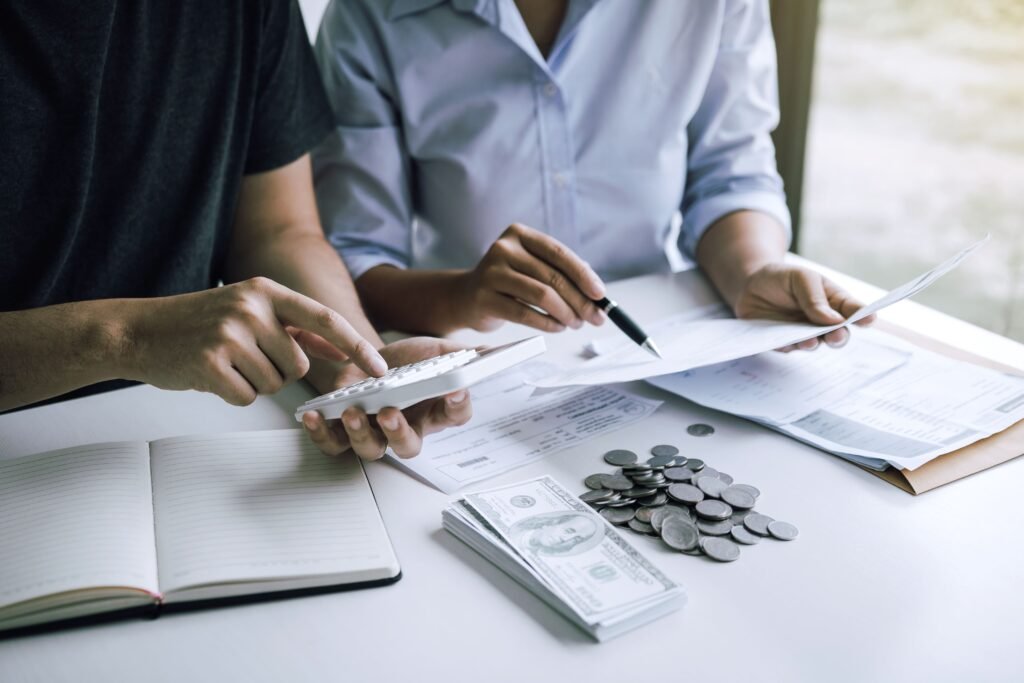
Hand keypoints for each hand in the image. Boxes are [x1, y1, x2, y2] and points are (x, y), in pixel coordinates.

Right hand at [122, 277, 387, 404]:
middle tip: (242, 357)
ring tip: (223, 362)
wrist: (136, 331)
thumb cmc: (196, 324)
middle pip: (297, 363)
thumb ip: (294, 328)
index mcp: (265, 291)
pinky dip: (231, 393)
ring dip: (252, 381)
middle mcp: (251, 307)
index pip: (324, 318)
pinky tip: (210, 374)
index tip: (380, 366)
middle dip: (277, 370)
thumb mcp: (248, 311)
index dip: (356, 345)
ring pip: (273, 383)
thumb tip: (342, 350)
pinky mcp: (211, 362)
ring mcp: (230, 334)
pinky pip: (246, 396)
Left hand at [301, 337, 473, 459]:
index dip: (457, 405)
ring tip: (352, 414)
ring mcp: (374, 431)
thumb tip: (490, 350)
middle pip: (408, 446)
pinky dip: (322, 433)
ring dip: (361, 434)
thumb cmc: (407, 362)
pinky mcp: (343, 427)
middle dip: (399, 432)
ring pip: (371, 448)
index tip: (456, 389)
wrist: (369, 357)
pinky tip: (314, 416)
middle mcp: (406, 427)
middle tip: (390, 413)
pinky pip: (333, 443)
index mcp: (434, 410)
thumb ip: (461, 354)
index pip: (455, 414)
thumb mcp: (436, 351)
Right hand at [455, 223, 606, 332]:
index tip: (601, 294)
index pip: (558, 253)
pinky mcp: (484, 297)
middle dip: (580, 300)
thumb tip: (597, 295)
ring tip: (576, 323)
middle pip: (552, 276)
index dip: (583, 274)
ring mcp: (491, 272)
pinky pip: (524, 313)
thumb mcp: (532, 269)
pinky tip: (558, 328)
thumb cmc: (508, 283)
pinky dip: (547, 323)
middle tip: (596, 317)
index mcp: (520, 234)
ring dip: (565, 313)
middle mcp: (504, 249)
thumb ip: (561, 274)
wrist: (465, 297)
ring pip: (541, 295)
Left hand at [734, 263, 876, 350]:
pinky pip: (788, 348)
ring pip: (814, 344)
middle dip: (839, 336)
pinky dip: (789, 346)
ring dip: (813, 344)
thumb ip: (815, 298)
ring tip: (809, 340)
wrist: (751, 285)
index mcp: (833, 301)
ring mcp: (803, 333)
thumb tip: (833, 320)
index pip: (853, 311)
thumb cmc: (783, 278)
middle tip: (836, 335)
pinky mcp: (783, 342)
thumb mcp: (801, 278)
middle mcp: (822, 321)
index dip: (864, 316)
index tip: (870, 319)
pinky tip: (787, 343)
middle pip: (838, 334)